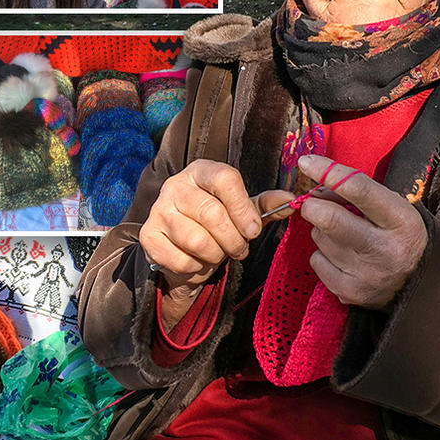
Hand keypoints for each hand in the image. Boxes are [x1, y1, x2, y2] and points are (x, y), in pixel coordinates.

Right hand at [140, 159, 294, 289]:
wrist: (181, 249)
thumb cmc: (215, 225)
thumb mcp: (242, 212)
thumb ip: (265, 206)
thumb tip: (291, 199)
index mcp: (200, 171)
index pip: (224, 178)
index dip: (243, 208)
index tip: (254, 229)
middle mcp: (175, 185)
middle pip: (211, 212)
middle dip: (233, 239)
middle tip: (240, 249)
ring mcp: (158, 209)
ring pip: (197, 239)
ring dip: (216, 254)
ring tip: (218, 253)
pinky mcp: (148, 236)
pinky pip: (181, 259)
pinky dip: (196, 267)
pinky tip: (196, 260)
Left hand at [297, 155, 427, 309]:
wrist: (421, 282)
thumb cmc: (398, 234)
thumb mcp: (391, 207)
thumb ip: (357, 192)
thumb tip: (315, 185)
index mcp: (401, 221)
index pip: (359, 190)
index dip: (328, 172)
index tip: (306, 163)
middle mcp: (386, 249)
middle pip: (329, 219)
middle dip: (312, 206)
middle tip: (313, 204)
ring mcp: (367, 274)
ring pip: (320, 238)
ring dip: (321, 230)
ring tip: (342, 234)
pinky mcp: (351, 293)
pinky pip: (316, 261)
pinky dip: (322, 254)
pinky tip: (341, 256)